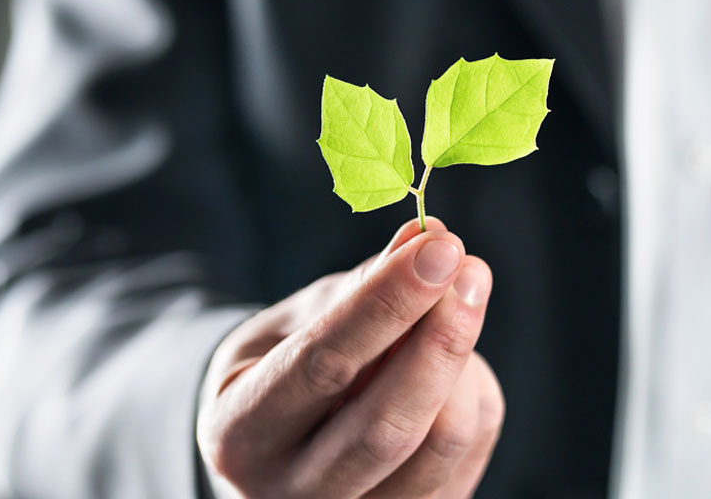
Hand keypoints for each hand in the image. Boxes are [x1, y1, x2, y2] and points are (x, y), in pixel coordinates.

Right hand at [197, 217, 502, 498]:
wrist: (272, 452)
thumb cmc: (279, 370)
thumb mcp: (293, 323)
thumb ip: (358, 288)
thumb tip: (429, 238)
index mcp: (239, 436)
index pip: (324, 366)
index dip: (388, 302)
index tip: (439, 248)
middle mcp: (292, 497)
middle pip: (389, 425)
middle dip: (440, 338)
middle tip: (471, 268)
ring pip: (443, 442)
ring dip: (462, 361)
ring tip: (453, 307)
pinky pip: (467, 452)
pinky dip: (470, 392)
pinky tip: (448, 360)